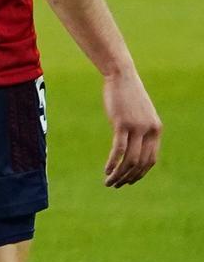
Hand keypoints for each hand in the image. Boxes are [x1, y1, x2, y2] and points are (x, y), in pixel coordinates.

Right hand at [100, 67, 161, 186]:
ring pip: (130, 159)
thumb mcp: (140, 114)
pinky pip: (119, 149)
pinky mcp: (122, 123)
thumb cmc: (128, 96)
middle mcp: (150, 131)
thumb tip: (133, 147)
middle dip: (128, 178)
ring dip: (119, 174)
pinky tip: (106, 170)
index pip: (151, 160)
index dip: (140, 174)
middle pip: (141, 163)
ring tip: (108, 181)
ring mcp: (137, 127)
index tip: (128, 181)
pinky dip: (113, 162)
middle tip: (115, 185)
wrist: (122, 76)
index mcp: (156, 130)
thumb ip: (140, 130)